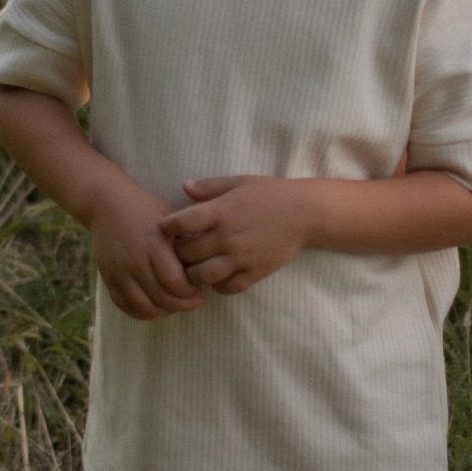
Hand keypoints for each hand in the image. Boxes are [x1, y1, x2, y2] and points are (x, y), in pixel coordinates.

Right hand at [87, 181, 205, 321]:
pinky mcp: (107, 277)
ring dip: (163, 311)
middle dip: (181, 305)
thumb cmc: (146, 208)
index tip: (200, 290)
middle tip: (193, 301)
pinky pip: (123, 305)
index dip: (190, 292)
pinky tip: (155, 307)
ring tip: (175, 305)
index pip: (174, 282)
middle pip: (160, 298)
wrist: (107, 203)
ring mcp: (119, 271)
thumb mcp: (171, 216)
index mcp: (154, 244)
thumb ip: (190, 236)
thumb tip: (210, 258)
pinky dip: (140, 312)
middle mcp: (134, 260)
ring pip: (143, 306)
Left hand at [159, 176, 312, 294]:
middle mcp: (227, 237)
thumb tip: (183, 187)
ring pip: (203, 276)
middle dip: (177, 253)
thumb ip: (209, 187)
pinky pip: (227, 288)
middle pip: (186, 254)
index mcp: (221, 212)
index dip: (167, 227)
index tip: (166, 228)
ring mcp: (241, 258)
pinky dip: (218, 285)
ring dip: (195, 273)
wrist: (304, 213)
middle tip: (178, 250)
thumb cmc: (270, 194)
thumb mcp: (239, 182)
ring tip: (196, 266)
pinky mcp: (255, 273)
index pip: (180, 223)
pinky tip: (219, 276)